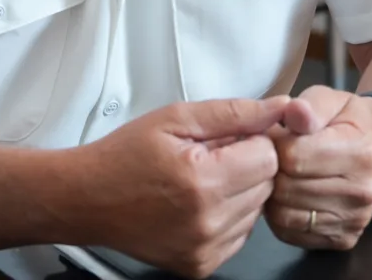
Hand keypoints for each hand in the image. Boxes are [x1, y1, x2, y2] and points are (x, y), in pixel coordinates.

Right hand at [59, 97, 288, 277]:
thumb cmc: (127, 152)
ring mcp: (205, 250)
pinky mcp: (201, 267)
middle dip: (247, 163)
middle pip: (267, 184)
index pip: (269, 156)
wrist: (88, 198)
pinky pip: (239, 235)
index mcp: (203, 180)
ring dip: (239, 190)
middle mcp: (209, 222)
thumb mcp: (177, 118)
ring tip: (200, 177)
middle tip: (209, 154)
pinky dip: (228, 216)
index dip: (251, 139)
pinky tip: (198, 202)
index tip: (225, 136)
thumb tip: (283, 107)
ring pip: (256, 210)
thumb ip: (235, 112)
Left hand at [265, 85, 371, 250]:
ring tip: (278, 172)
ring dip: (271, 192)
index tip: (275, 134)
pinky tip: (285, 193)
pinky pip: (290, 232)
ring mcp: (354, 219)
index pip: (294, 156)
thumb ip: (309, 105)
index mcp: (360, 151)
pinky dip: (278, 214)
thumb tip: (294, 111)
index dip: (274, 143)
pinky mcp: (343, 239)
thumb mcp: (329, 98)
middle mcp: (362, 191)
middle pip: (287, 187)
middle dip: (271, 168)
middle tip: (272, 154)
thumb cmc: (343, 119)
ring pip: (284, 213)